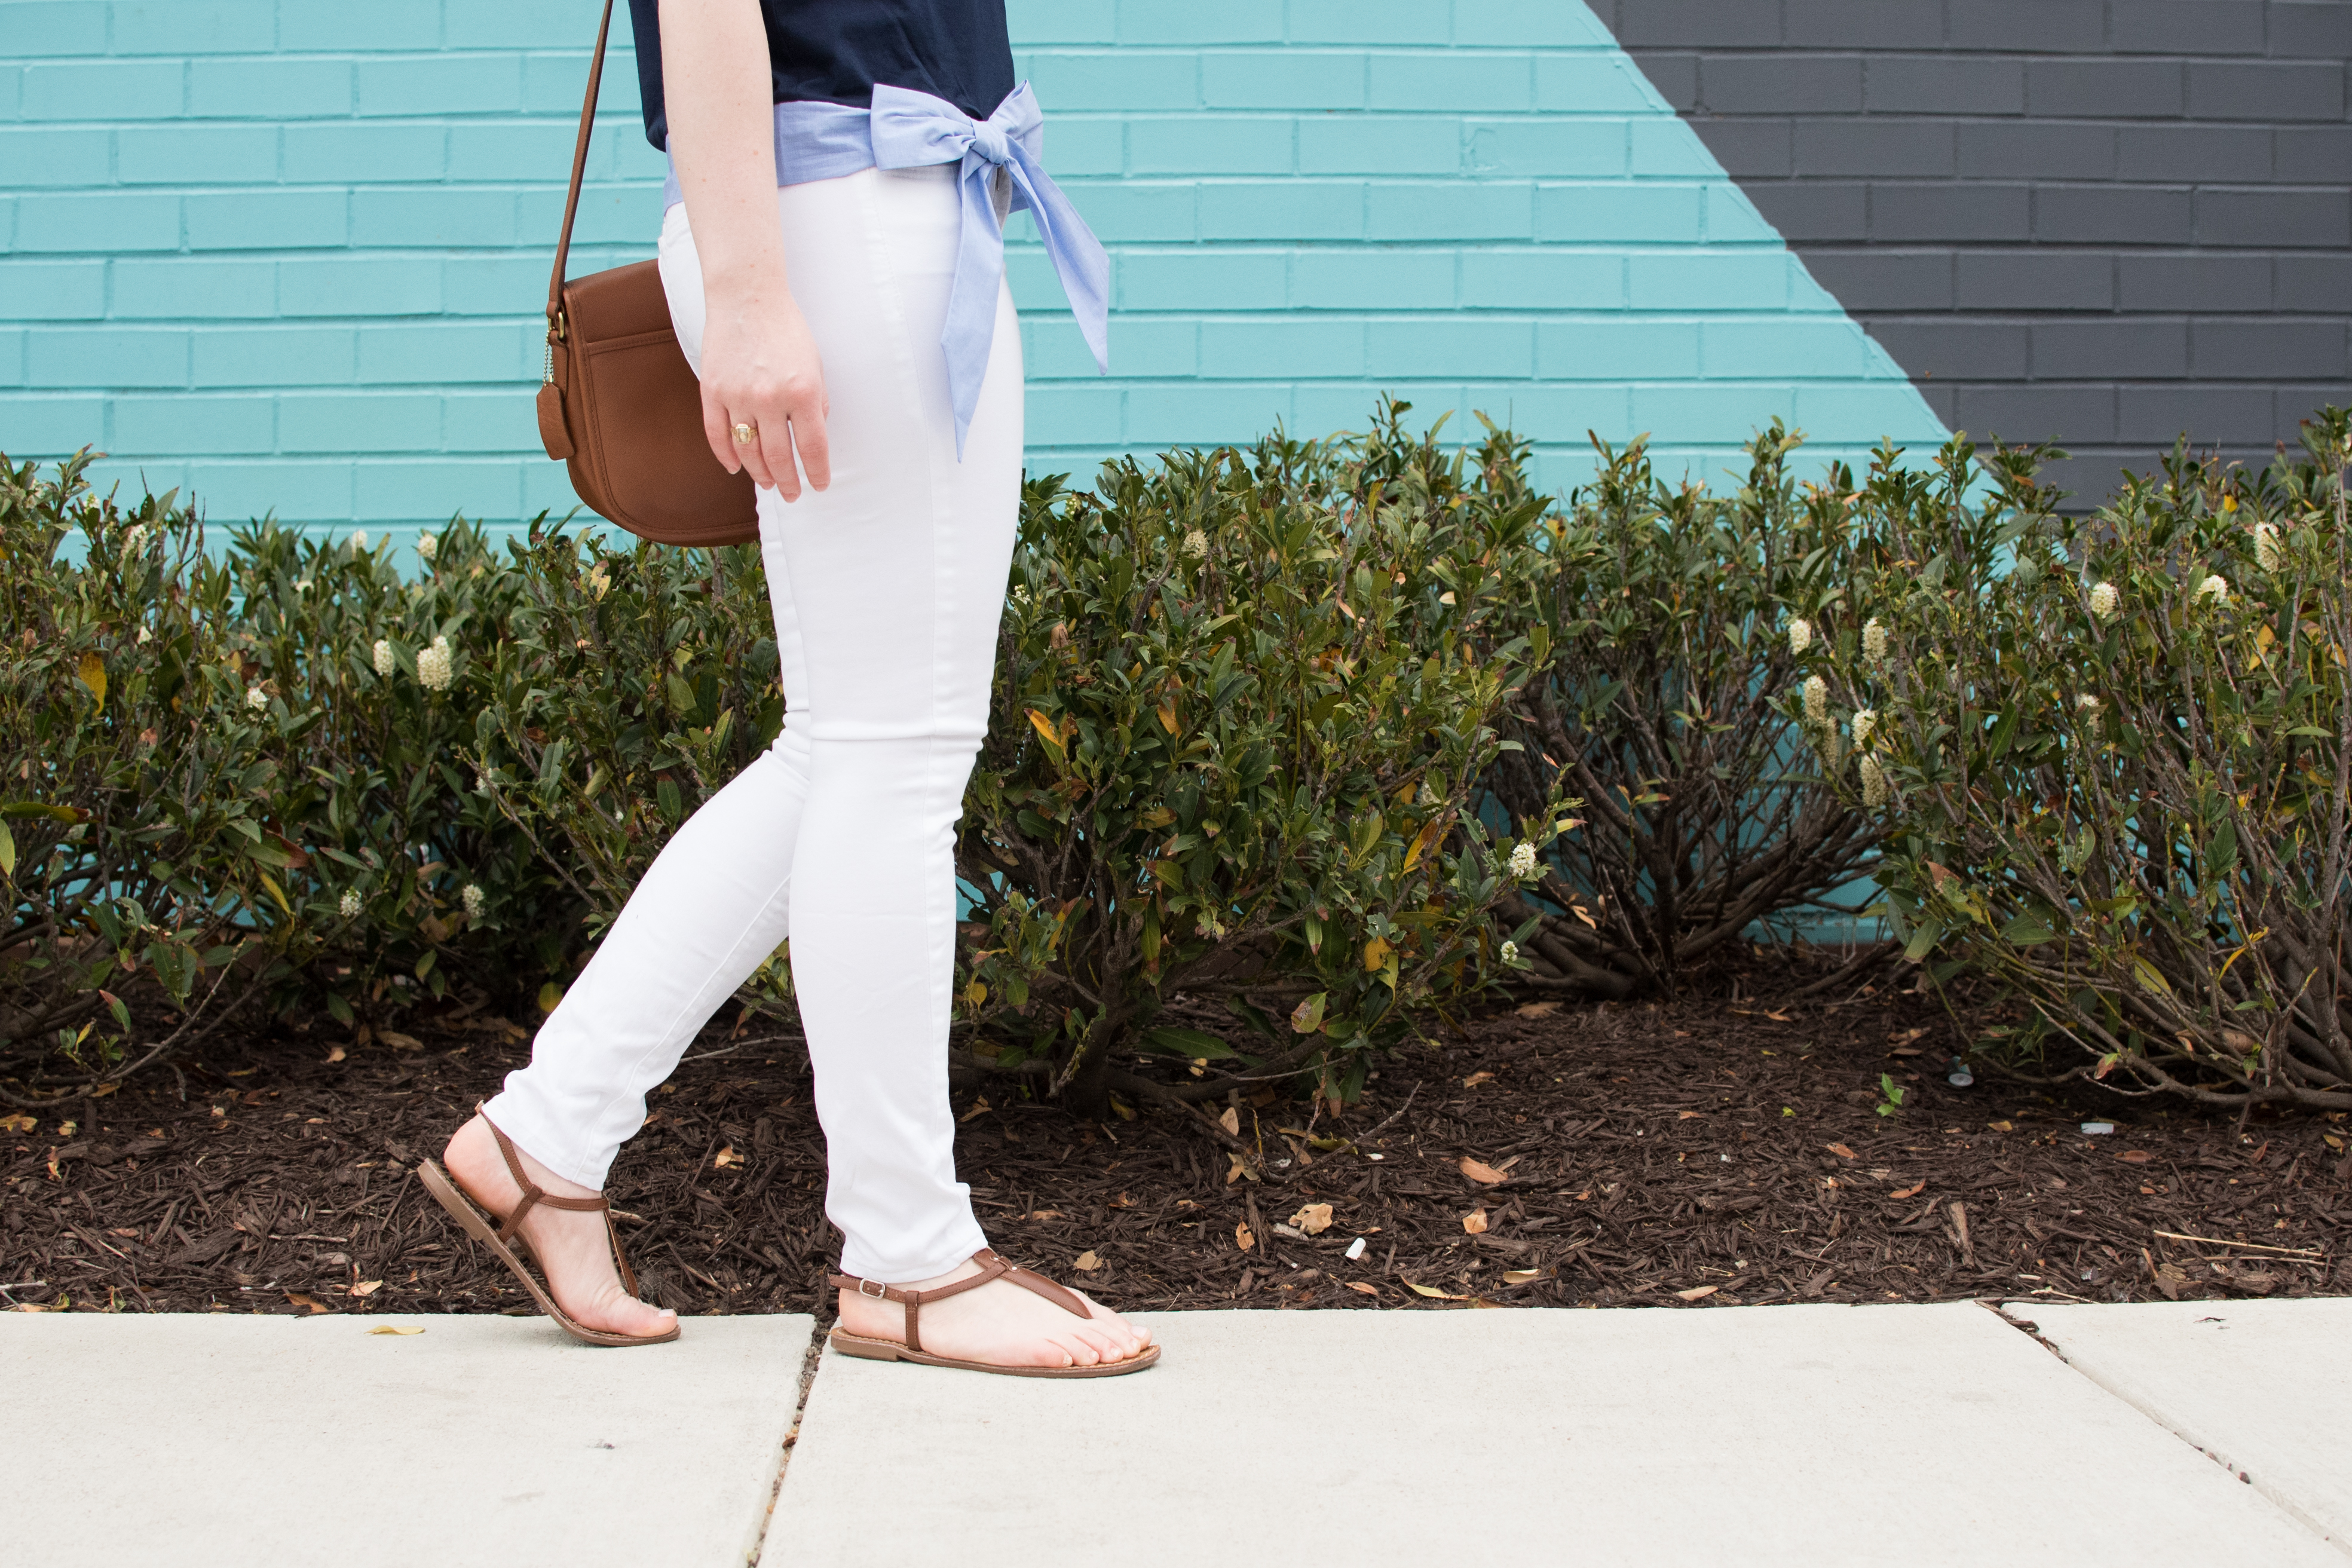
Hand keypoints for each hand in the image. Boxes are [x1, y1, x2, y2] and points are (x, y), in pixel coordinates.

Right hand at [698, 274, 830, 499]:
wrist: (747, 296)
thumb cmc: (786, 329)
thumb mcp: (815, 365)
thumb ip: (817, 402)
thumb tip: (813, 437)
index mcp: (803, 392)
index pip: (813, 448)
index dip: (817, 473)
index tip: (819, 486)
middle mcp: (770, 398)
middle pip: (780, 457)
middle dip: (788, 482)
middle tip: (792, 494)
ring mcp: (738, 395)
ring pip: (748, 451)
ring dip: (759, 473)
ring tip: (769, 483)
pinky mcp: (713, 390)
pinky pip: (717, 434)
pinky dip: (726, 456)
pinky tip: (736, 468)